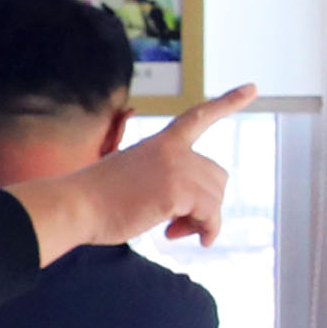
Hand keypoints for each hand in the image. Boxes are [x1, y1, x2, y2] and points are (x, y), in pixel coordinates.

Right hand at [7, 86, 258, 263]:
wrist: (74, 206)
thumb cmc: (95, 199)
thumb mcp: (131, 175)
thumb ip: (162, 179)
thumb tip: (189, 211)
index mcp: (159, 142)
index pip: (198, 116)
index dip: (228, 102)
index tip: (253, 88)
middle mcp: (173, 151)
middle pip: (217, 176)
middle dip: (205, 203)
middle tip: (179, 225)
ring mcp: (176, 169)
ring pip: (215, 198)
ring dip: (202, 221)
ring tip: (174, 231)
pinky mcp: (177, 192)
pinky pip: (211, 215)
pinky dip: (207, 231)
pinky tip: (191, 239)